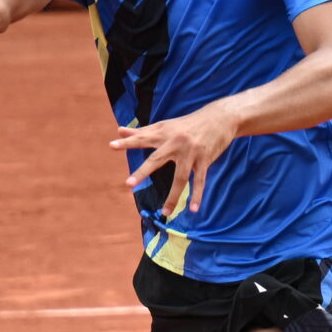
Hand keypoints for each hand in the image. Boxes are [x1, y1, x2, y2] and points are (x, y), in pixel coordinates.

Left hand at [112, 102, 241, 214]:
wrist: (219, 118)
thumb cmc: (188, 123)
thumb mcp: (165, 125)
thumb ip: (142, 131)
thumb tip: (119, 130)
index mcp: (163, 134)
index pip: (142, 138)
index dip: (127, 142)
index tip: (111, 145)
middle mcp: (175, 143)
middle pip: (156, 160)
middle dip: (143, 172)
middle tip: (128, 184)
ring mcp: (191, 152)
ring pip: (180, 179)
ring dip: (173, 197)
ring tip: (165, 213)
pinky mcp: (204, 160)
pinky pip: (199, 181)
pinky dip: (197, 196)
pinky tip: (193, 209)